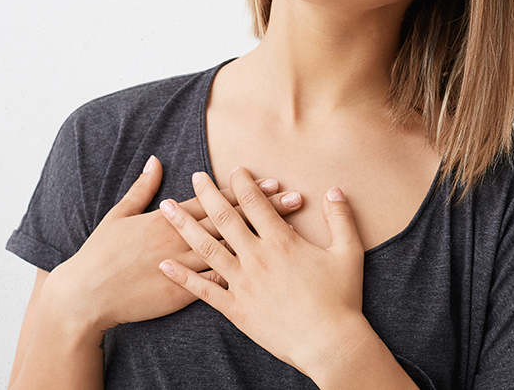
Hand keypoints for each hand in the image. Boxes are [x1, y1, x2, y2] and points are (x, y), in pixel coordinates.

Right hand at [40, 157, 303, 334]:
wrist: (86, 294)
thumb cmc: (101, 254)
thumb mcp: (119, 215)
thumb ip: (141, 188)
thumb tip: (156, 161)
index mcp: (166, 219)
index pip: (213, 200)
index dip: (244, 190)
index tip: (271, 180)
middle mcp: (179, 239)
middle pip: (231, 221)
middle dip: (265, 209)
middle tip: (295, 198)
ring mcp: (182, 266)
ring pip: (231, 249)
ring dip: (263, 239)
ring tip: (292, 231)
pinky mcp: (181, 292)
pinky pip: (217, 283)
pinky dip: (242, 276)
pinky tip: (269, 270)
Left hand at [156, 168, 378, 378]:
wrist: (329, 342)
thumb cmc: (341, 299)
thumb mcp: (348, 253)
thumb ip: (340, 218)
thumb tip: (334, 190)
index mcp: (282, 242)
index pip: (255, 202)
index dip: (243, 183)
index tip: (234, 170)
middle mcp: (257, 257)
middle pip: (224, 218)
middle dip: (207, 194)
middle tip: (194, 177)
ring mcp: (242, 283)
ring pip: (206, 247)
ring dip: (183, 225)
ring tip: (166, 208)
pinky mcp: (235, 308)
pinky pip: (202, 290)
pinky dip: (182, 276)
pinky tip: (164, 264)